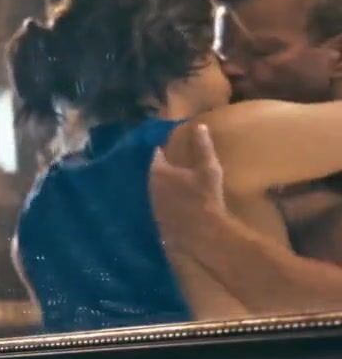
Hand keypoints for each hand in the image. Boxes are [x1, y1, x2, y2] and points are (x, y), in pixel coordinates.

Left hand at [150, 124, 228, 243]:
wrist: (199, 232)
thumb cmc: (204, 196)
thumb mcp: (208, 169)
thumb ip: (202, 147)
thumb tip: (199, 126)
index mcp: (159, 173)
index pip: (157, 157)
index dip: (162, 152)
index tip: (165, 148)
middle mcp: (151, 188)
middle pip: (154, 174)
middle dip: (161, 168)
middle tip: (170, 163)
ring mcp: (153, 205)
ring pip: (156, 190)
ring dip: (163, 185)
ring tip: (173, 181)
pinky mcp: (158, 219)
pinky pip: (161, 204)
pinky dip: (167, 199)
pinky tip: (176, 201)